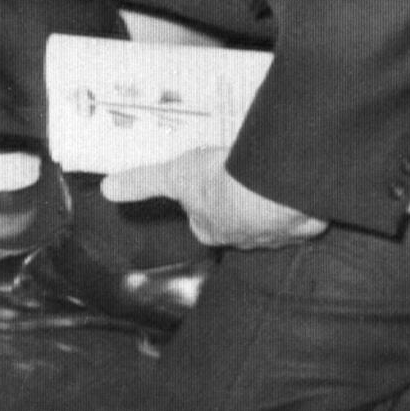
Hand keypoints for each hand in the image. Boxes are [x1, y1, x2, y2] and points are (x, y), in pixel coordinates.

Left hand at [102, 147, 326, 249]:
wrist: (268, 190)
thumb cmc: (219, 184)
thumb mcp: (172, 175)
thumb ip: (141, 183)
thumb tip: (108, 189)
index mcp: (211, 230)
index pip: (202, 221)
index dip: (202, 203)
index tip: (205, 186)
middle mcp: (243, 237)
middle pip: (236, 220)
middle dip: (236, 202)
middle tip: (235, 175)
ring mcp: (274, 231)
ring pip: (267, 216)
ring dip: (265, 200)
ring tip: (262, 173)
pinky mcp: (301, 222)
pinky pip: (296, 211)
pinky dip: (294, 200)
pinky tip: (291, 181)